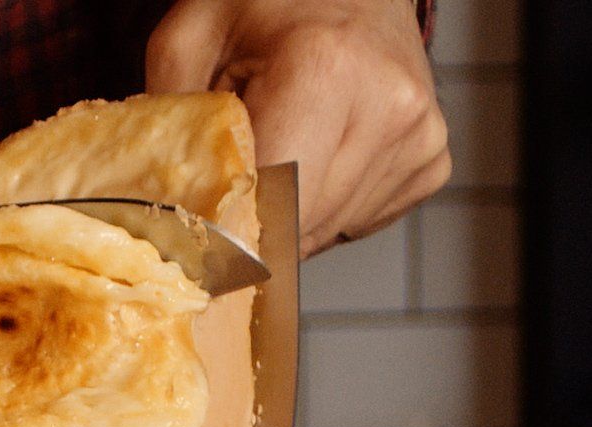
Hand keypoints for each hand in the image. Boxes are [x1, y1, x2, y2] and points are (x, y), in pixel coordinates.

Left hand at [146, 0, 449, 256]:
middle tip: (224, 193)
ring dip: (288, 216)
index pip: (270, 199)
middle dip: (252, 226)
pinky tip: (314, 155)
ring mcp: (418, 135)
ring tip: (276, 152)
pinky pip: (359, 219)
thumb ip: (173, 124)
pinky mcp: (431, 158)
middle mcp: (386, 105)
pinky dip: (325, 207)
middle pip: (300, 225)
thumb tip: (161, 210)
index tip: (196, 238)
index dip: (225, 229)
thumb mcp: (190, 41)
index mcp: (324, 69)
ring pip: (327, 231)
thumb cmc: (263, 5)